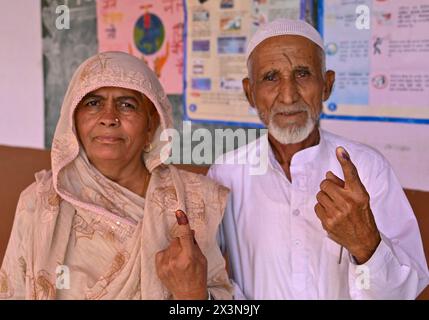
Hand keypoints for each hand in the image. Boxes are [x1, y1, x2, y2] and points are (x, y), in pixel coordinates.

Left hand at [155, 210, 207, 298]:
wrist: (188, 294)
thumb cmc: (198, 276)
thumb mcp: (201, 259)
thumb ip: (194, 244)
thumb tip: (188, 230)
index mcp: (188, 257)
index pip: (184, 236)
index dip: (182, 223)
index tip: (179, 212)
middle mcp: (175, 260)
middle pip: (176, 239)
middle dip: (181, 242)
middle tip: (187, 252)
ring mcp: (166, 264)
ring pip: (169, 246)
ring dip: (175, 249)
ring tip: (180, 261)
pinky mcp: (159, 268)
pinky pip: (162, 252)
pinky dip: (167, 254)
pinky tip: (173, 263)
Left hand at [314, 147, 380, 263]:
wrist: (364, 240)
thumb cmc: (361, 215)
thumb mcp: (360, 198)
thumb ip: (345, 185)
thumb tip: (328, 174)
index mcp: (359, 194)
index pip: (351, 174)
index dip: (345, 160)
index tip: (339, 150)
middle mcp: (348, 202)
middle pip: (325, 184)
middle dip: (328, 187)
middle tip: (335, 194)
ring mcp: (337, 213)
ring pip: (319, 195)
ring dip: (324, 198)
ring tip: (334, 205)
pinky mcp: (328, 222)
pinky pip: (317, 207)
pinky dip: (322, 208)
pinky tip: (331, 213)